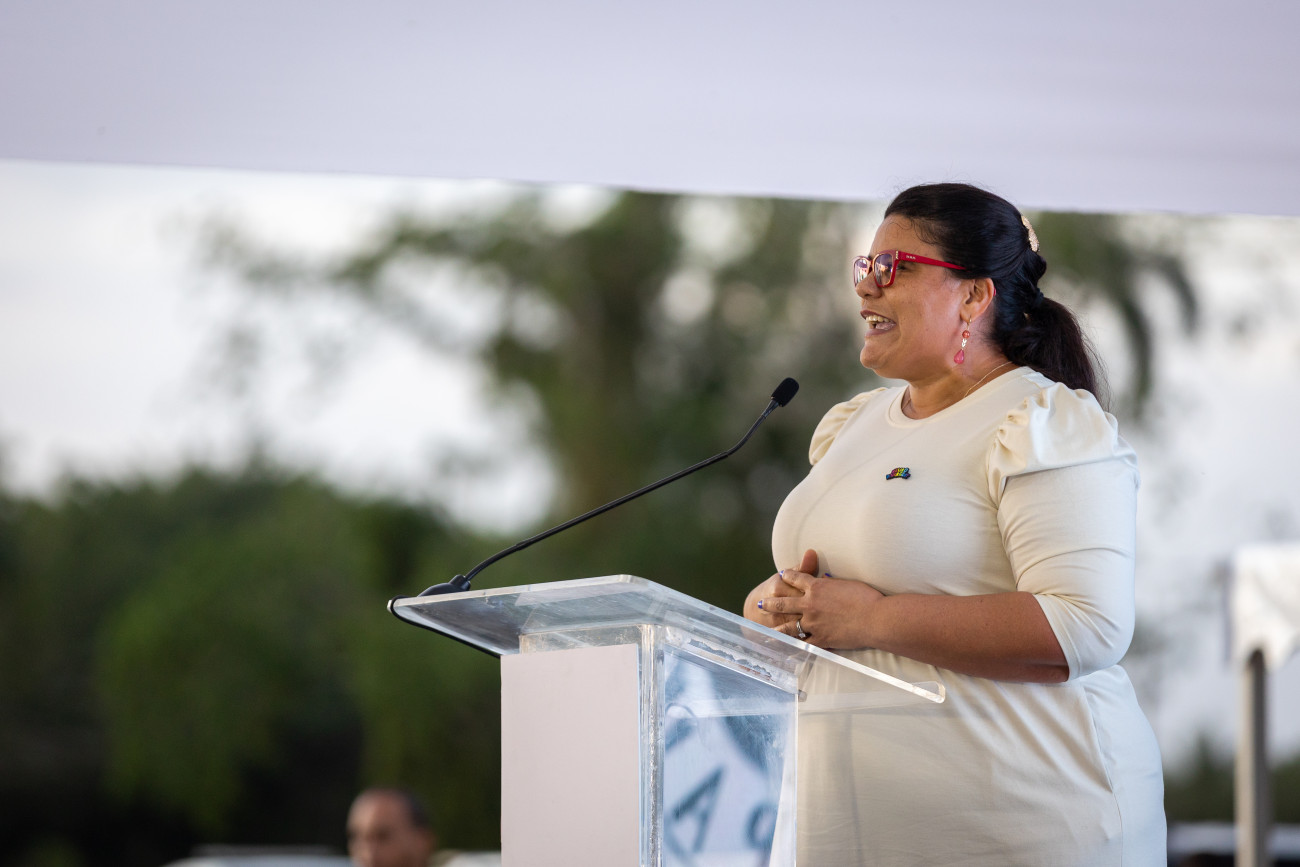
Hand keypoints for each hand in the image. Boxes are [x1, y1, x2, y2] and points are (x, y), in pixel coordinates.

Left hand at [757, 549, 883, 649]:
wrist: (875, 618)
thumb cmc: (867, 597)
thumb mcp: (846, 584)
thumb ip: (832, 584)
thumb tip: (825, 581)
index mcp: (817, 587)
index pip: (796, 578)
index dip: (788, 576)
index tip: (782, 575)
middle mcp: (810, 604)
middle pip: (784, 602)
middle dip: (771, 602)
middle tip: (762, 603)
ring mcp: (814, 623)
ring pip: (789, 625)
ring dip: (777, 626)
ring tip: (766, 628)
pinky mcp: (821, 639)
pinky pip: (804, 644)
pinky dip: (794, 647)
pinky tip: (786, 649)